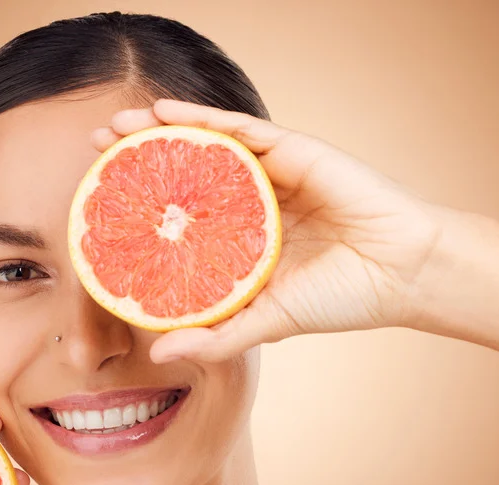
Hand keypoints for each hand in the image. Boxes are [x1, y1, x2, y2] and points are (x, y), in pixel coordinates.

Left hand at [91, 98, 442, 361]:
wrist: (403, 272)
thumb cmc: (341, 297)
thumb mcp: (266, 322)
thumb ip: (215, 337)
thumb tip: (158, 357)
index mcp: (242, 240)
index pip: (181, 219)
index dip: (141, 211)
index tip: (102, 206)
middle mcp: (250, 202)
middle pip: (184, 176)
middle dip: (137, 163)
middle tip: (95, 154)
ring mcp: (271, 174)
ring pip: (205, 146)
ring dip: (158, 133)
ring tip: (115, 128)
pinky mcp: (294, 152)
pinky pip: (240, 130)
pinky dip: (201, 120)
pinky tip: (163, 113)